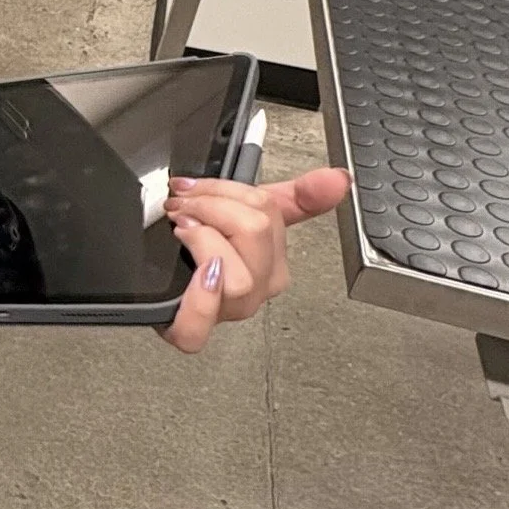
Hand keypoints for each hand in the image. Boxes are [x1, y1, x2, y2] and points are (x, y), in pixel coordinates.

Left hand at [158, 166, 351, 352]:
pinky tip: (196, 277)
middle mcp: (256, 288)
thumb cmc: (206, 253)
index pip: (268, 209)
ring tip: (181, 231)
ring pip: (239, 278)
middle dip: (210, 207)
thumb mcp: (244, 216)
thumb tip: (339, 178)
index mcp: (273, 259)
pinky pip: (199, 326)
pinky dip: (199, 301)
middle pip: (255, 233)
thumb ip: (294, 196)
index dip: (226, 190)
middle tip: (181, 205)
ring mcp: (227, 311)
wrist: (169, 292)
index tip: (192, 186)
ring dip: (204, 242)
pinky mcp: (191, 330)